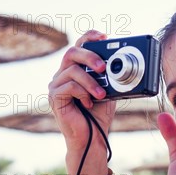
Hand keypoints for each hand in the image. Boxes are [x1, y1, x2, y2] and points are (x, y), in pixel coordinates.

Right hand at [48, 30, 115, 151]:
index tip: (103, 36)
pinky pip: (69, 86)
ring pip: (72, 70)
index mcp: (75, 69)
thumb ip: (110, 76)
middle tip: (104, 67)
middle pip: (72, 52)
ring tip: (102, 94)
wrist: (92, 138)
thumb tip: (121, 61)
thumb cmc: (98, 115)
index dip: (89, 37)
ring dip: (91, 82)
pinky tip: (89, 103)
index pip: (79, 46)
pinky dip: (83, 93)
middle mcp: (63, 74)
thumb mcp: (109, 90)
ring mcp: (56, 85)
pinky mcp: (54, 97)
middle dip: (90, 56)